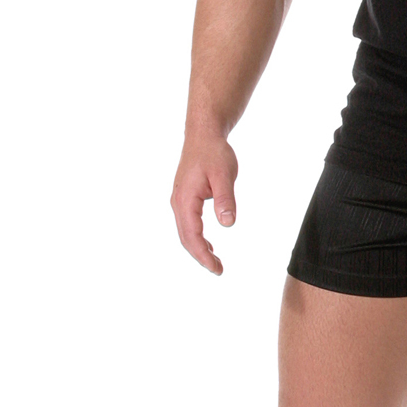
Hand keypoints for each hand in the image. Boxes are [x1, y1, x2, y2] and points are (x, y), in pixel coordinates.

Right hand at [171, 134, 238, 274]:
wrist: (203, 135)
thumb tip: (228, 223)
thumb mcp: (224, 175)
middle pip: (186, 238)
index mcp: (185, 199)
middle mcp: (178, 202)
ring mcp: (180, 201)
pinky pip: (188, 224)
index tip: (216, 268)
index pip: (192, 235)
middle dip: (201, 256)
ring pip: (186, 232)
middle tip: (218, 270)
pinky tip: (209, 246)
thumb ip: (225, 199)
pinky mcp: (185, 199)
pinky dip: (197, 238)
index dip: (203, 255)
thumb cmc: (214, 152)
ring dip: (198, 249)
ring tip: (215, 263)